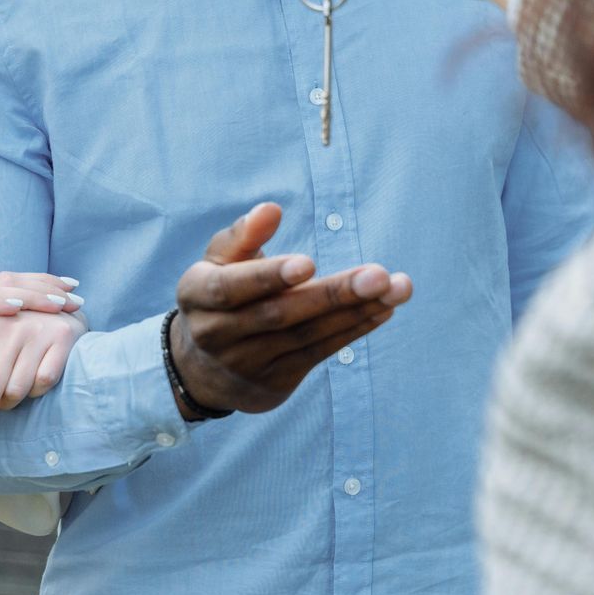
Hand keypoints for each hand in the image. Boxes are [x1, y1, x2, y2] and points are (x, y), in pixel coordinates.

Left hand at [0, 308, 87, 437]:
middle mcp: (7, 325)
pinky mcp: (61, 338)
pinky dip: (36, 390)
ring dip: (8, 402)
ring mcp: (35, 331)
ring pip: (15, 392)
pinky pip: (42, 384)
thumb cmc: (11, 332)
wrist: (58, 307)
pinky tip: (33, 379)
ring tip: (5, 392)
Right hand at [169, 203, 412, 416]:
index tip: (308, 263)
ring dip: (356, 312)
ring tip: (396, 288)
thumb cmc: (218, 293)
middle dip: (333, 294)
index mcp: (197, 296)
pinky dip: (353, 330)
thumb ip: (244, 235)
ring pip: (307, 336)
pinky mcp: (275, 384)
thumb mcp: (218, 261)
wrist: (202, 369)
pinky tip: (383, 310)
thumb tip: (271, 210)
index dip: (268, 277)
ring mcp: (247, 364)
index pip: (231, 288)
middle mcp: (218, 335)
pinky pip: (319, 354)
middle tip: (378, 275)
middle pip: (280, 314)